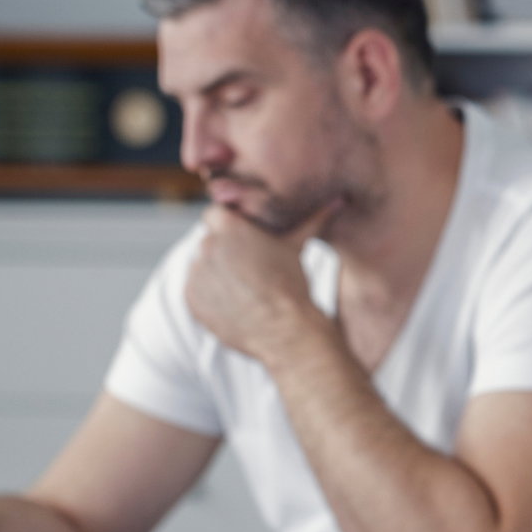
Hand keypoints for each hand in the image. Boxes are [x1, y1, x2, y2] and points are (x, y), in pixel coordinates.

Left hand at [186, 200, 341, 362]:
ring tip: (245, 288)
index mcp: (229, 227)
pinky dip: (210, 294)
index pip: (215, 214)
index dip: (230, 226)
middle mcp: (206, 246)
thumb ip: (312, 218)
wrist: (286, 332)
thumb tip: (340, 199)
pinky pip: (196, 290)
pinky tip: (235, 302)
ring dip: (216, 272)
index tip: (245, 240)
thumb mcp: (299, 246)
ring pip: (202, 265)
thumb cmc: (294, 284)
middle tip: (250, 267)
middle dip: (224, 250)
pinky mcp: (190, 299)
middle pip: (210, 240)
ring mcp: (196, 274)